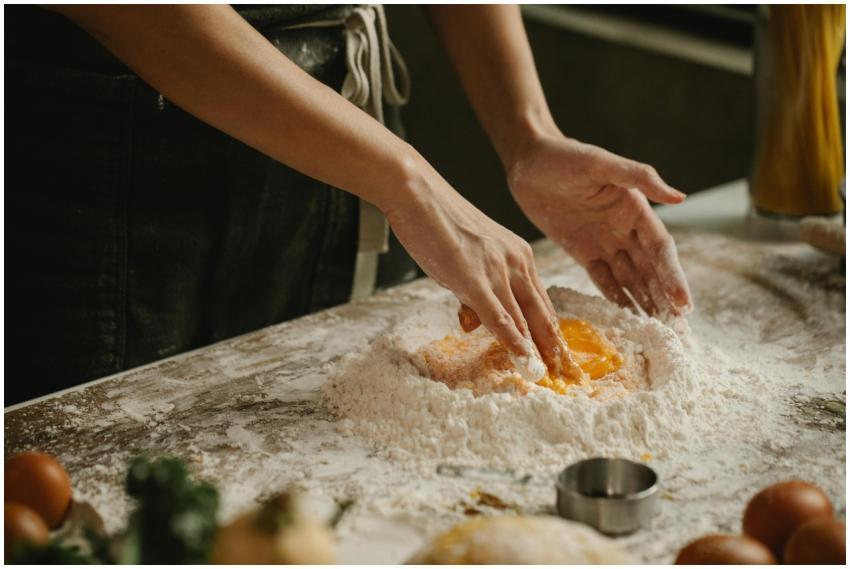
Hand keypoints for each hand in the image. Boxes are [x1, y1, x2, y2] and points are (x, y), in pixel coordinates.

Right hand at [382, 159, 565, 368]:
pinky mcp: (475, 278)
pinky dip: (513, 342)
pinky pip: (500, 317)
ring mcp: (498, 270)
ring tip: (548, 375)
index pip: (542, 301)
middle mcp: (517, 262)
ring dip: (536, 350)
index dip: (551, 331)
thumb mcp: (467, 257)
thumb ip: (474, 289)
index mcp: (519, 255)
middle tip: (567, 374)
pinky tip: (523, 359)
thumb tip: (473, 320)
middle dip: (554, 347)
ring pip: (524, 319)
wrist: (418, 194)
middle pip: (542, 313)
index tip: (559, 355)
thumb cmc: (438, 222)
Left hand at [506, 131, 692, 315]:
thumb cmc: (564, 156)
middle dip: (665, 299)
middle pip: (651, 270)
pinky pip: (603, 279)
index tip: (683, 304)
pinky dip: (617, 298)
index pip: (661, 250)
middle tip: (678, 331)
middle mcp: (625, 228)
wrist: (527, 161)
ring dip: (645, 303)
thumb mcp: (600, 162)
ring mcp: (604, 242)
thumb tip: (680, 198)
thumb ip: (639, 178)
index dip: (673, 277)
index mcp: (636, 209)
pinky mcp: (582, 251)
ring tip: (658, 331)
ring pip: (630, 278)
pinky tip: (627, 318)